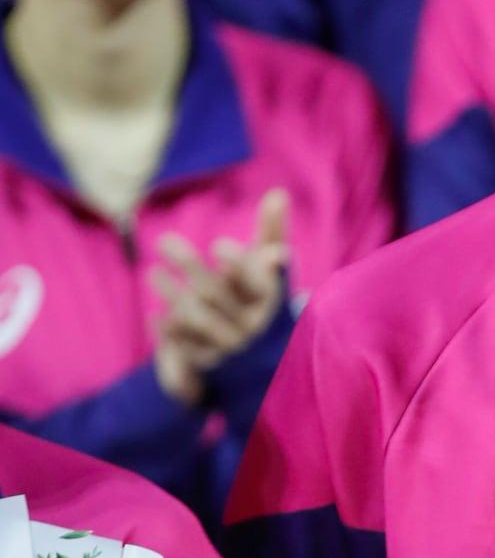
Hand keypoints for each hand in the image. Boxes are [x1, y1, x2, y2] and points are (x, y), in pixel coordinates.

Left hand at [151, 188, 290, 404]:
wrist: (255, 364)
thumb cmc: (259, 300)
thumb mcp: (267, 268)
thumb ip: (272, 232)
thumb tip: (278, 193)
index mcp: (270, 301)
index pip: (258, 282)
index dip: (238, 263)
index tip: (217, 246)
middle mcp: (251, 325)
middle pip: (216, 293)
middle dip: (189, 264)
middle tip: (164, 240)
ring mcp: (229, 347)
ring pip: (196, 317)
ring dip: (172, 293)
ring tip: (154, 275)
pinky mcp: (208, 364)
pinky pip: (181, 345)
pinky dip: (167, 329)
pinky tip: (156, 316)